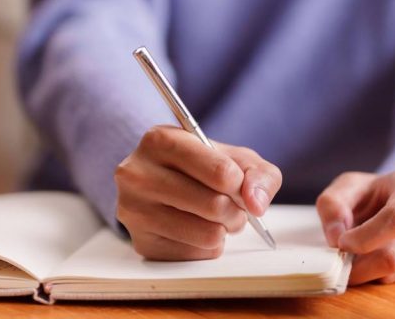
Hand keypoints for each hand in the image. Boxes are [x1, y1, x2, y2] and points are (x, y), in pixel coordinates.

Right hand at [115, 125, 281, 260]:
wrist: (165, 183)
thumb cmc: (204, 166)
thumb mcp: (236, 157)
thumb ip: (259, 174)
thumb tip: (256, 204)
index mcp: (160, 140)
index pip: (221, 172)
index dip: (241, 184)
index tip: (238, 183)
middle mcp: (137, 174)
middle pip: (216, 206)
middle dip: (237, 210)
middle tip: (233, 206)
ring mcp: (134, 211)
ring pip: (208, 234)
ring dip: (225, 230)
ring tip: (218, 218)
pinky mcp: (141, 244)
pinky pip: (196, 255)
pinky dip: (207, 246)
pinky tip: (197, 229)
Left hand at [316, 168, 394, 284]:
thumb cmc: (376, 192)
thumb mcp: (349, 186)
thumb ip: (334, 204)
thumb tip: (334, 239)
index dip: (367, 236)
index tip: (343, 242)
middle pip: (393, 257)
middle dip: (356, 263)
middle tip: (337, 255)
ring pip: (389, 274)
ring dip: (361, 270)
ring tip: (351, 251)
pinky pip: (391, 281)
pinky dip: (370, 275)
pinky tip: (364, 259)